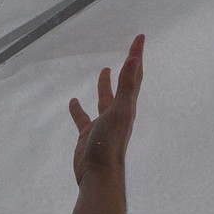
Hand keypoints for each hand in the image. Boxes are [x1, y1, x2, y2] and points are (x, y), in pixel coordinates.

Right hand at [69, 34, 144, 185]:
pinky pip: (83, 118)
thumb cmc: (110, 144)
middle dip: (127, 67)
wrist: (98, 176)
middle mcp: (117, 113)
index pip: (134, 75)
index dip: (137, 56)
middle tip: (130, 51)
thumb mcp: (119, 111)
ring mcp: (103, 124)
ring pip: (104, 99)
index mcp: (127, 107)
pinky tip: (73, 102)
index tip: (140, 37)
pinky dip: (78, 109)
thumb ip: (126, 86)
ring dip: (105, 85)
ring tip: (103, 70)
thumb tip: (134, 60)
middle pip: (124, 85)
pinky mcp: (88, 135)